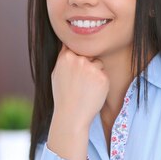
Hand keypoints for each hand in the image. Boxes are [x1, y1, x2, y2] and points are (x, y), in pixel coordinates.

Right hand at [47, 44, 108, 159]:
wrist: (71, 116)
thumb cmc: (63, 96)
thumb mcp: (56, 74)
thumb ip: (64, 58)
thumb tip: (67, 43)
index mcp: (65, 57)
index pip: (76, 46)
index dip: (77, 55)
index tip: (76, 67)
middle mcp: (78, 60)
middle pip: (89, 55)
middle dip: (87, 65)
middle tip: (79, 83)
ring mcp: (91, 68)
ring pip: (98, 63)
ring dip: (95, 73)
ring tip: (85, 88)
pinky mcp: (102, 77)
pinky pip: (104, 74)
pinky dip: (101, 82)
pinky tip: (92, 92)